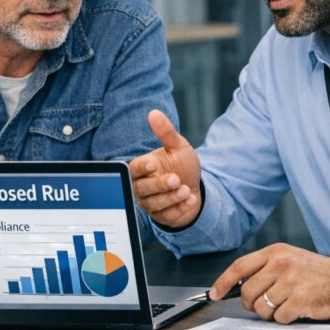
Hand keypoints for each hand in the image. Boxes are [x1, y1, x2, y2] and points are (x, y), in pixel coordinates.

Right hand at [129, 110, 201, 228]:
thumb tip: (154, 113)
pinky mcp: (162, 216)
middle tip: (175, 179)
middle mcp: (142, 187)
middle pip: (142, 189)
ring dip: (171, 198)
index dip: (142, 167)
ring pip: (154, 204)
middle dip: (159, 185)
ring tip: (186, 189)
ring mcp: (151, 203)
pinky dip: (180, 208)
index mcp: (142, 169)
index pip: (134, 169)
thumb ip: (165, 132)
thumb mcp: (177, 147)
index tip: (153, 163)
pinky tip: (191, 199)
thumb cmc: (181, 166)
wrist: (195, 187)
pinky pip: (167, 215)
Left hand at [209, 243, 329, 323]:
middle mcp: (281, 265)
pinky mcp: (300, 300)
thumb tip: (237, 286)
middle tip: (263, 305)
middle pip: (248, 292)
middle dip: (251, 304)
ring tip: (285, 305)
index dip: (223, 282)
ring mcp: (291, 282)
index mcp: (275, 253)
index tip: (215, 294)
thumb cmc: (315, 271)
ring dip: (270, 313)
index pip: (240, 267)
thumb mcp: (289, 258)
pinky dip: (285, 319)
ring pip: (262, 308)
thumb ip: (265, 268)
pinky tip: (296, 310)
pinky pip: (279, 318)